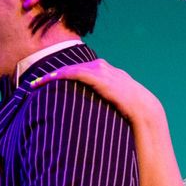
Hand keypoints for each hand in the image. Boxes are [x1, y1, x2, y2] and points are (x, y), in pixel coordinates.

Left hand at [38, 59, 164, 127]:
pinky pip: (76, 72)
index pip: (85, 71)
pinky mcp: (101, 77)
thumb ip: (107, 107)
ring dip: (55, 75)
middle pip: (77, 67)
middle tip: (38, 82)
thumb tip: (96, 119)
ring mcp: (105, 71)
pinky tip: (48, 79)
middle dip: (57, 73)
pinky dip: (61, 75)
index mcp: (112, 76)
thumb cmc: (134, 117)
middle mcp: (107, 70)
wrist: (147, 114)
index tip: (52, 84)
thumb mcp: (119, 109)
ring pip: (73, 68)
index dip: (67, 77)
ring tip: (37, 82)